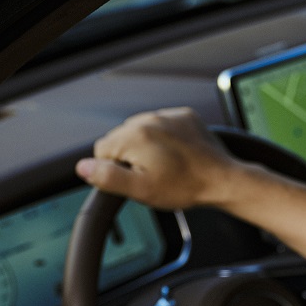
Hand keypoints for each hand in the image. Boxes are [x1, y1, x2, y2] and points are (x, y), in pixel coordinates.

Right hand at [75, 107, 249, 209]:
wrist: (223, 180)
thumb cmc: (185, 186)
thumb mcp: (141, 189)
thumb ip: (108, 177)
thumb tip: (82, 167)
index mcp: (134, 136)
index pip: (101, 150)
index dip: (114, 169)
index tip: (133, 179)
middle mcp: (149, 119)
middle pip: (121, 138)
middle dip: (130, 157)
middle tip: (151, 175)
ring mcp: (168, 115)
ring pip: (142, 130)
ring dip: (147, 147)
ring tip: (166, 167)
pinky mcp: (185, 116)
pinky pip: (164, 125)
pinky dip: (166, 138)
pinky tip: (177, 155)